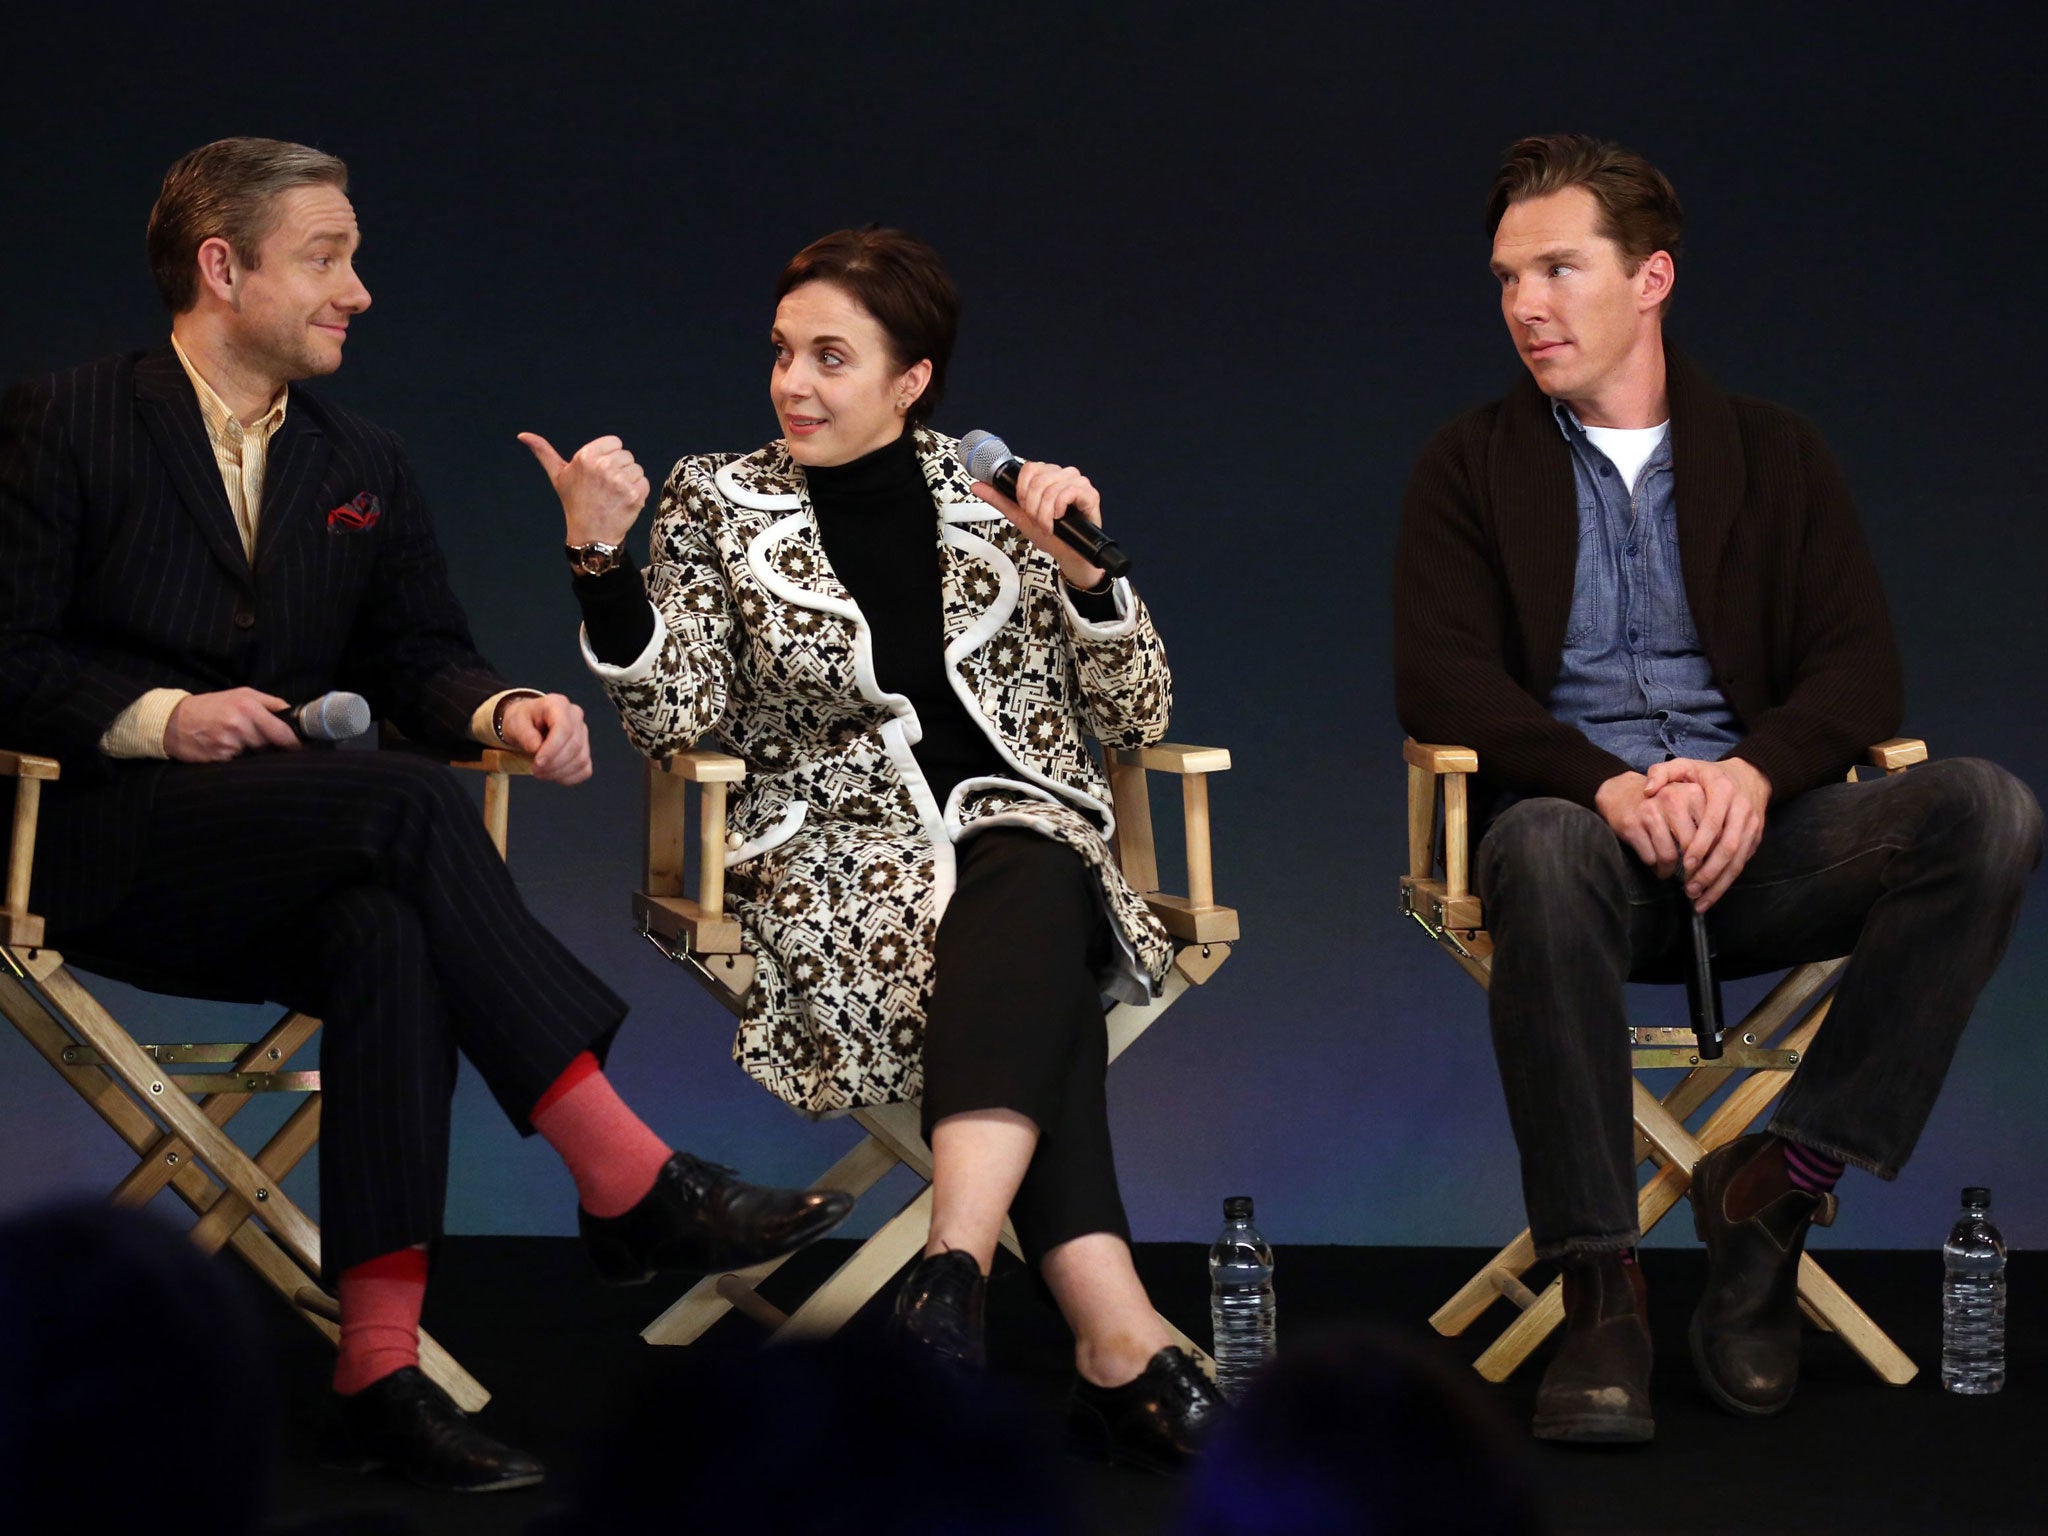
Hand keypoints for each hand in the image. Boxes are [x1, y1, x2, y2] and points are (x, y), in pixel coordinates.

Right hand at [164, 688, 301, 761]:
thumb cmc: (211, 706)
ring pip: (256, 756)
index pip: (282, 732)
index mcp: (248, 707)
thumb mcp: (241, 694)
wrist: (173, 720)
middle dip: (271, 746)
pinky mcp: (219, 758)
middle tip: (263, 742)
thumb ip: (269, 702)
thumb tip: (292, 713)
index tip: (299, 748)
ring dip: (254, 753)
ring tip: (240, 743)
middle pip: (270, 745)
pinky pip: (239, 762)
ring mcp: (228, 743)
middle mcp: (239, 725)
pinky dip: (239, 759)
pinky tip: (228, 750)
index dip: (293, 744)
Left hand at [497, 693, 591, 784]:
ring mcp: (583, 734)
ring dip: (559, 772)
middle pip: (574, 745)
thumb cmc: (522, 721)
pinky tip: (553, 774)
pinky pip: (584, 769)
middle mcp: (575, 716)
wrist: (528, 725)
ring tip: (541, 773)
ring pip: (581, 759)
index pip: (564, 728)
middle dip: (554, 763)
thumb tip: (536, 748)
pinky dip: (568, 777)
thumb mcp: (515, 722)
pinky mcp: (585, 750)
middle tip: (535, 770)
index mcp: (558, 704)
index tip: (538, 763)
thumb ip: (524, 734)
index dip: (552, 748)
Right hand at [518, 432, 649, 547]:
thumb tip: (522, 435)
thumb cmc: (575, 503)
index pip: (614, 442)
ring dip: (629, 481)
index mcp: (586, 456)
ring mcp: (620, 481)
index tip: (600, 473)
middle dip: (619, 469)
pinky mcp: (635, 494)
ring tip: (614, 495)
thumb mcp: (558, 476)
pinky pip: (644, 482)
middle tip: (606, 487)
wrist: (590, 535)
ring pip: (636, 469)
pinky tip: (623, 502)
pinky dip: (638, 493)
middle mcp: (603, 466)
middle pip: (627, 455)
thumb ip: (544, 452)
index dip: (609, 456)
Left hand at [968, 460, 1105, 589]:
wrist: (1068, 554)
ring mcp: (1078, 482)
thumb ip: (999, 499)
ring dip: (1045, 511)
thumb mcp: (1019, 516)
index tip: (1025, 508)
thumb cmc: (1050, 534)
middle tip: (1038, 520)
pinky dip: (1059, 508)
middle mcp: (1062, 475)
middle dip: (1033, 506)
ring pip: (1052, 487)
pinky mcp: (1090, 493)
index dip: (1023, 490)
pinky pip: (1069, 491)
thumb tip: (977, 485)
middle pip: (1039, 479)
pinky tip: (1061, 517)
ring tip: (1049, 523)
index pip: (1030, 468)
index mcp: (1047, 476)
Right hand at [1594, 770, 1707, 879]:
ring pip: (1668, 856)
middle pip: (1691, 847)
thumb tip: (1723, 857)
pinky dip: (1654, 867)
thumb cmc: (1662, 804)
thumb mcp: (1688, 801)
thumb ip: (1708, 821)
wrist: (1620, 792)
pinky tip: (1656, 865)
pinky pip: (1649, 857)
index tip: (1709, 866)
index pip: (1713, 833)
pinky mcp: (1632, 825)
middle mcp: (1672, 799)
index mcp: (1693, 793)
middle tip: (1691, 877)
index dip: (1713, 855)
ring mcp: (1650, 812)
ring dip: (1669, 870)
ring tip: (1669, 871)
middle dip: (1692, 869)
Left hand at [1645, 756, 1771, 911]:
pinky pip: (1743, 863)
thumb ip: (1663, 772)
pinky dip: (1727, 881)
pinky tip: (1711, 895)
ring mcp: (1752, 825)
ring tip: (1699, 901)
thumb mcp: (1686, 765)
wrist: (1751, 775)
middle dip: (1709, 871)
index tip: (1686, 864)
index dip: (1701, 845)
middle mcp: (1742, 810)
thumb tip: (1648, 790)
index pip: (1713, 823)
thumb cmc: (1709, 775)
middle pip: (1729, 846)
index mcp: (1723, 792)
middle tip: (1689, 889)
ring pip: (1738, 860)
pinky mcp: (1755, 838)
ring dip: (1719, 883)